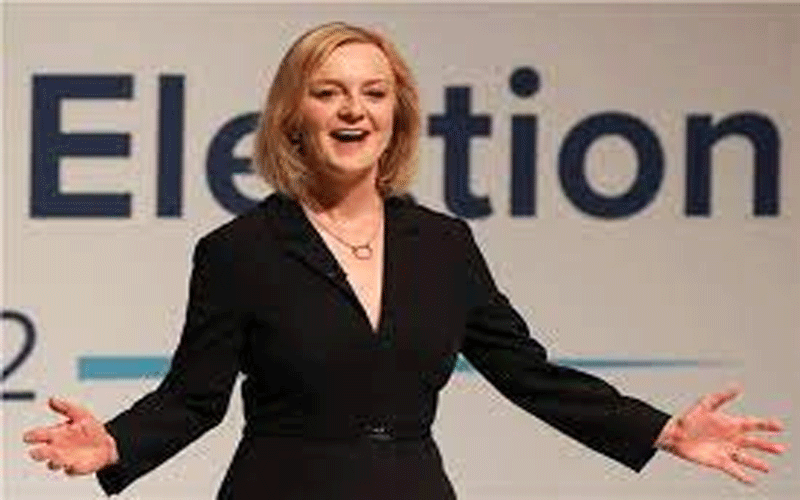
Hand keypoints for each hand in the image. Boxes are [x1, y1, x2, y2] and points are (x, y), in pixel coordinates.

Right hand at [22, 397, 118, 475]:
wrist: (107, 444)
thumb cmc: (91, 429)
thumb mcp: (81, 414)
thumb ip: (66, 407)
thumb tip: (51, 399)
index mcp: (55, 434)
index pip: (39, 435)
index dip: (32, 436)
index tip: (28, 436)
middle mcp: (57, 448)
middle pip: (41, 453)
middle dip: (38, 453)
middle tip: (36, 451)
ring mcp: (65, 459)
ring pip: (53, 464)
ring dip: (53, 462)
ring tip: (56, 457)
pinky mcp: (75, 467)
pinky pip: (70, 470)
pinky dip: (70, 469)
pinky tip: (72, 466)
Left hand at [655, 386, 786, 484]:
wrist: (675, 434)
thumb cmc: (689, 418)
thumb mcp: (705, 404)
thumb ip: (722, 397)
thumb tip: (738, 386)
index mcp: (731, 424)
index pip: (753, 424)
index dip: (767, 425)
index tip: (779, 426)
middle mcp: (732, 438)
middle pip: (754, 443)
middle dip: (767, 446)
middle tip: (781, 449)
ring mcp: (726, 450)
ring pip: (746, 458)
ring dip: (757, 463)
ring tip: (767, 468)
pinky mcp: (718, 461)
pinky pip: (734, 470)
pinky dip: (743, 476)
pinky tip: (752, 481)